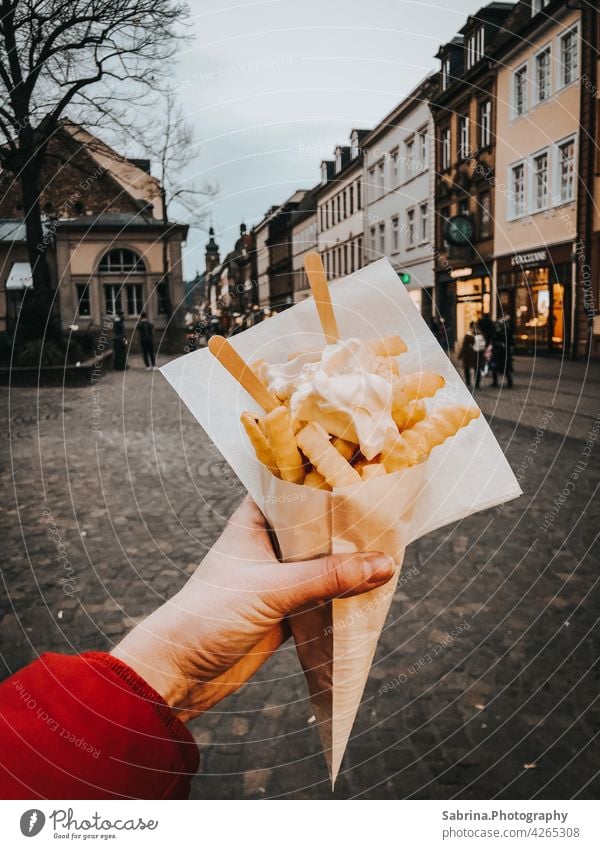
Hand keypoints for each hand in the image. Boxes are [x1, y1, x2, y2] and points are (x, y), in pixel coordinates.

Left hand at [112, 496, 393, 719]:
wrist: (178, 672)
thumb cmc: (210, 614)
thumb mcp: (273, 589)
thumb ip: (328, 577)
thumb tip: (384, 564)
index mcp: (255, 518)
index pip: (299, 487)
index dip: (331, 479)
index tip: (371, 471)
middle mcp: (269, 541)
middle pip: (319, 527)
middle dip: (351, 526)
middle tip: (393, 514)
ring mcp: (279, 575)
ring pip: (326, 562)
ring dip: (352, 562)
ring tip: (394, 549)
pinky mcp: (287, 607)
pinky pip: (326, 594)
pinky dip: (347, 593)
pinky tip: (375, 588)